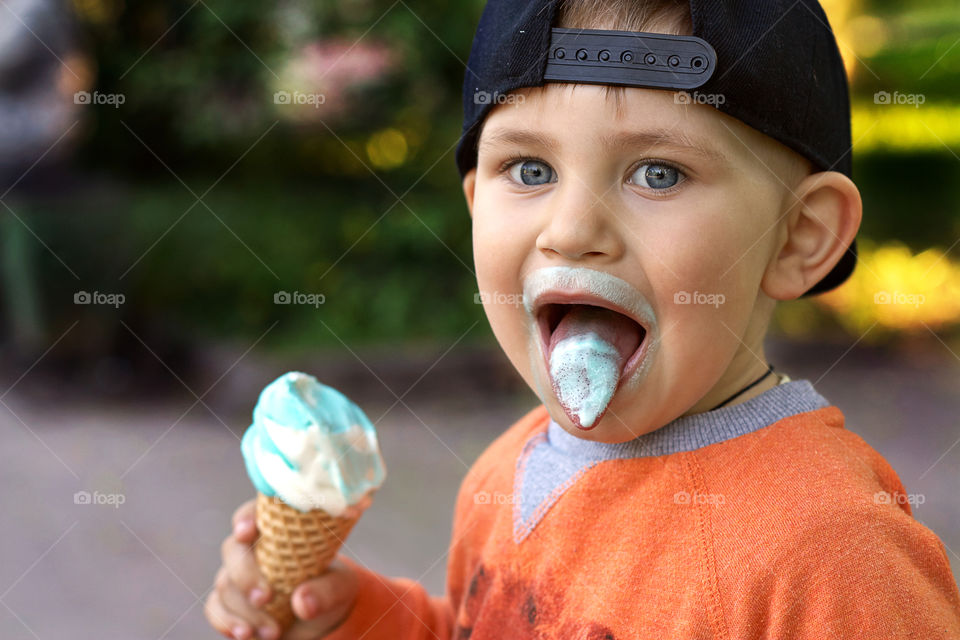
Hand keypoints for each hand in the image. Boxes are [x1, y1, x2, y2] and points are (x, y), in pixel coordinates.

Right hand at [205, 498, 359, 638]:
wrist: (321, 619)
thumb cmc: (330, 588)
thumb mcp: (340, 586)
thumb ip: (326, 591)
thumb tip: (302, 603)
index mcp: (279, 531)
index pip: (256, 512)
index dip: (246, 517)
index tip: (247, 532)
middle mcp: (253, 549)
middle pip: (233, 549)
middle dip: (245, 574)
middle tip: (265, 597)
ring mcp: (238, 576)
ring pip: (225, 584)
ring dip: (246, 610)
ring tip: (274, 631)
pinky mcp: (230, 603)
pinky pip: (215, 608)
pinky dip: (228, 622)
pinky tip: (245, 635)